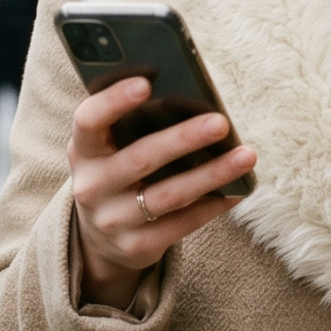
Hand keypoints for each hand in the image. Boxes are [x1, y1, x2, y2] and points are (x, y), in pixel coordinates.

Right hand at [67, 76, 255, 309]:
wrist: (100, 238)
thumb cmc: (119, 172)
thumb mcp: (111, 149)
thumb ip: (135, 125)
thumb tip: (193, 97)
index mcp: (83, 150)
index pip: (89, 120)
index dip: (114, 101)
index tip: (146, 83)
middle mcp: (92, 186)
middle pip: (141, 158)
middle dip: (184, 138)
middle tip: (221, 122)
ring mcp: (112, 220)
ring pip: (169, 195)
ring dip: (212, 174)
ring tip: (246, 156)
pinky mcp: (136, 247)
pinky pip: (182, 223)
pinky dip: (214, 205)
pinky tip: (238, 190)